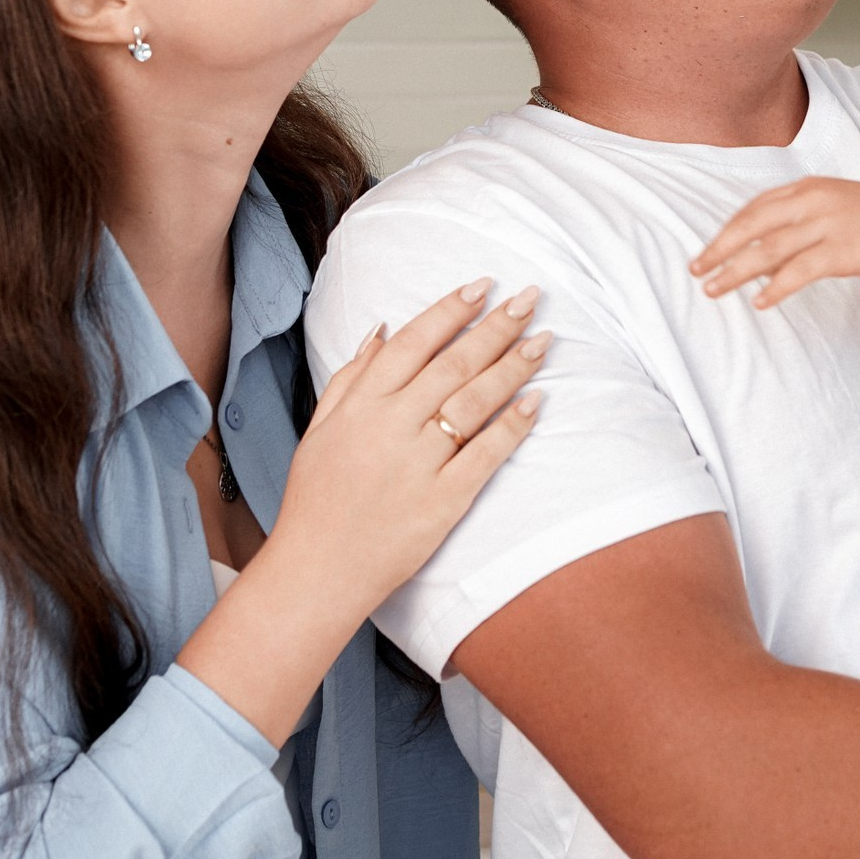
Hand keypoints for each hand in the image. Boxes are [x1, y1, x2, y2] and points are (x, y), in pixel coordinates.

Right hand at [272, 279, 546, 619]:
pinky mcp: (441, 502)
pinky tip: (537, 400)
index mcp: (360, 405)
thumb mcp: (319, 429)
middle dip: (496, 327)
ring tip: (543, 340)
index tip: (483, 285)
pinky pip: (485, 455)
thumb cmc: (316, 500)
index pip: (413, 343)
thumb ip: (351, 377)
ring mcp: (417, 465)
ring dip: (512, 367)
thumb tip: (383, 328)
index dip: (451, 310)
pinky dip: (512, 426)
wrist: (316, 572)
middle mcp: (389, 427)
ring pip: (473, 402)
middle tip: (530, 297)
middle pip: (453, 365)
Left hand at [690, 178, 859, 308]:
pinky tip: (760, 303)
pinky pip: (798, 272)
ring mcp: (828, 225)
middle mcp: (815, 201)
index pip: (757, 207)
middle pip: (752, 225)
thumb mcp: (845, 205)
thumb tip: (778, 244)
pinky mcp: (843, 251)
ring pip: (767, 249)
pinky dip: (775, 288)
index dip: (730, 229)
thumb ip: (811, 217)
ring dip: (735, 272)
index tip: (711, 248)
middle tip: (696, 270)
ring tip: (714, 290)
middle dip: (720, 248)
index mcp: (813, 187)